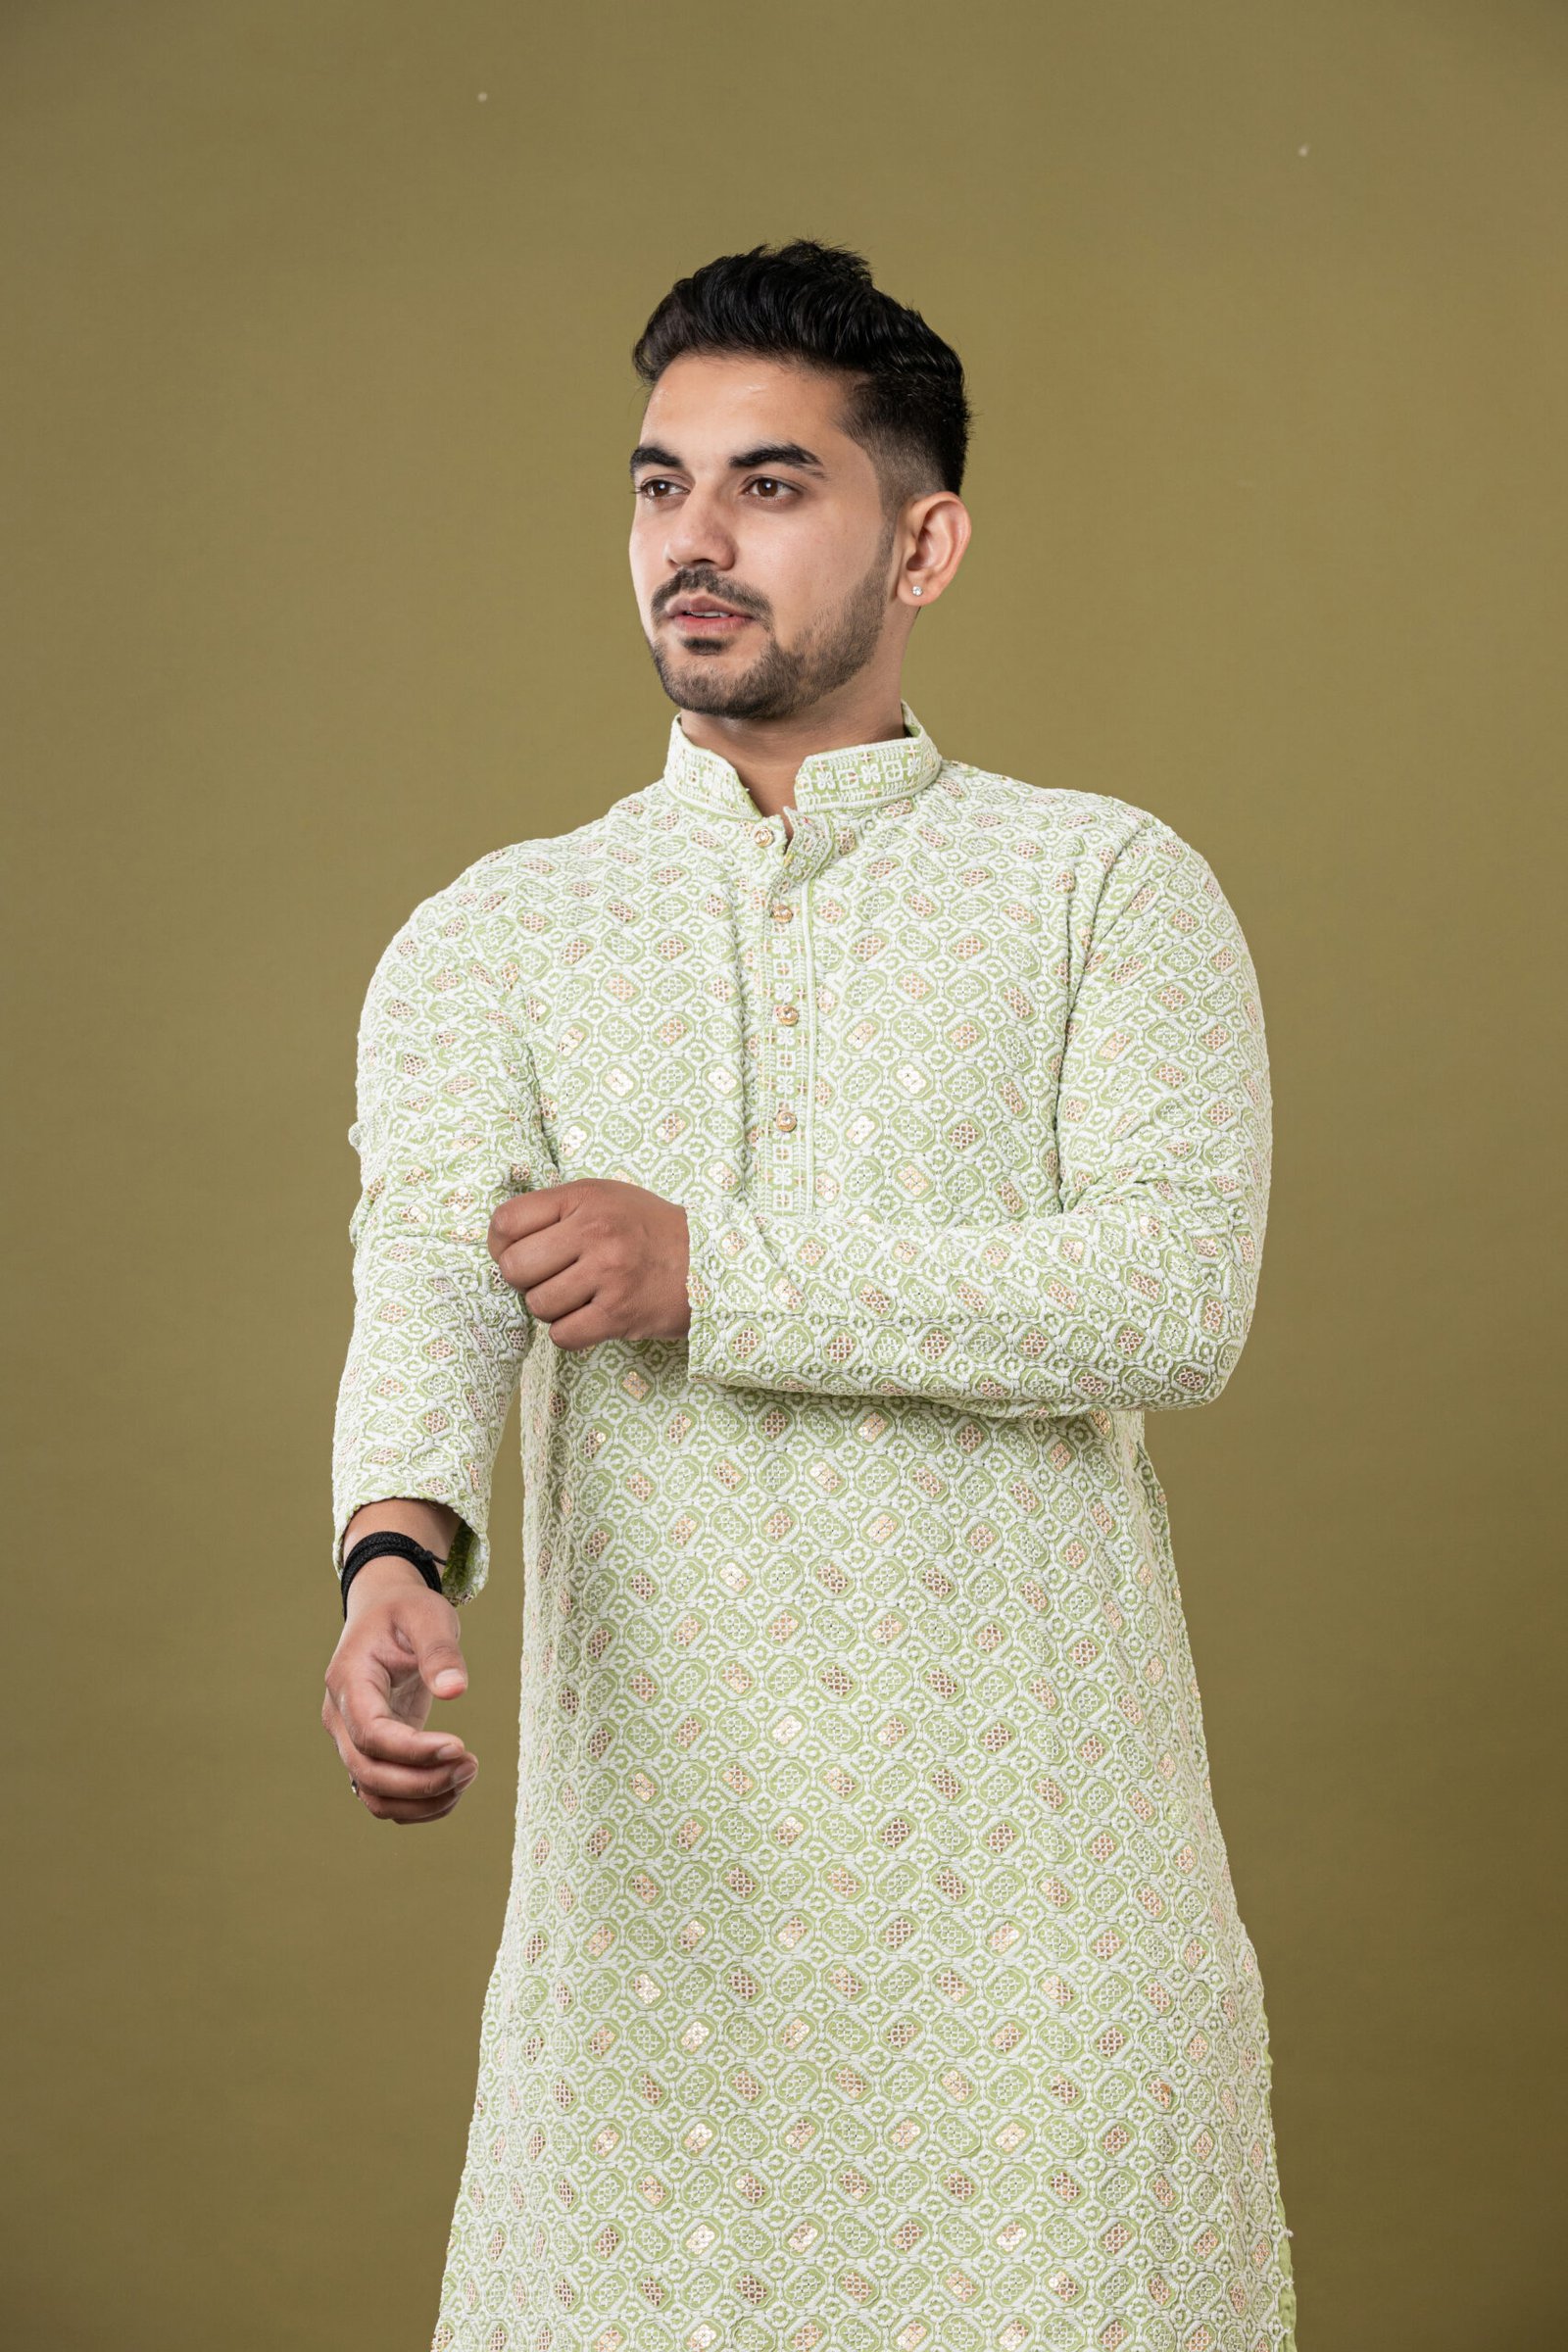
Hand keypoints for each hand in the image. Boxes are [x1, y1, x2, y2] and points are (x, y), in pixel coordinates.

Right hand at [321, 1557, 478, 1823]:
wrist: (384, 1614)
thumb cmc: (405, 1611)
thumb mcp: (427, 1615)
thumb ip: (440, 1650)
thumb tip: (456, 1690)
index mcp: (349, 1681)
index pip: (371, 1733)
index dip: (413, 1750)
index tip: (459, 1746)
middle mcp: (340, 1718)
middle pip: (369, 1773)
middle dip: (424, 1781)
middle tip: (472, 1765)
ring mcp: (351, 1740)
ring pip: (374, 1795)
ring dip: (423, 1799)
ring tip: (467, 1774)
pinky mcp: (372, 1753)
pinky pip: (385, 1796)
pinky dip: (419, 1804)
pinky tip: (455, 1786)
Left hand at [487, 1178, 691, 1348]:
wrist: (711, 1261)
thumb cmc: (649, 1230)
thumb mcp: (605, 1198)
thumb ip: (555, 1211)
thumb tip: (499, 1244)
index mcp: (584, 1198)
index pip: (506, 1222)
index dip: (500, 1245)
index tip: (517, 1253)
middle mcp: (595, 1232)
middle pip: (514, 1268)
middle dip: (525, 1280)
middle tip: (552, 1278)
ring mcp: (608, 1274)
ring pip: (537, 1305)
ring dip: (552, 1309)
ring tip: (579, 1297)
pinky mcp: (619, 1314)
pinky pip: (563, 1336)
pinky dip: (570, 1333)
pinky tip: (591, 1318)